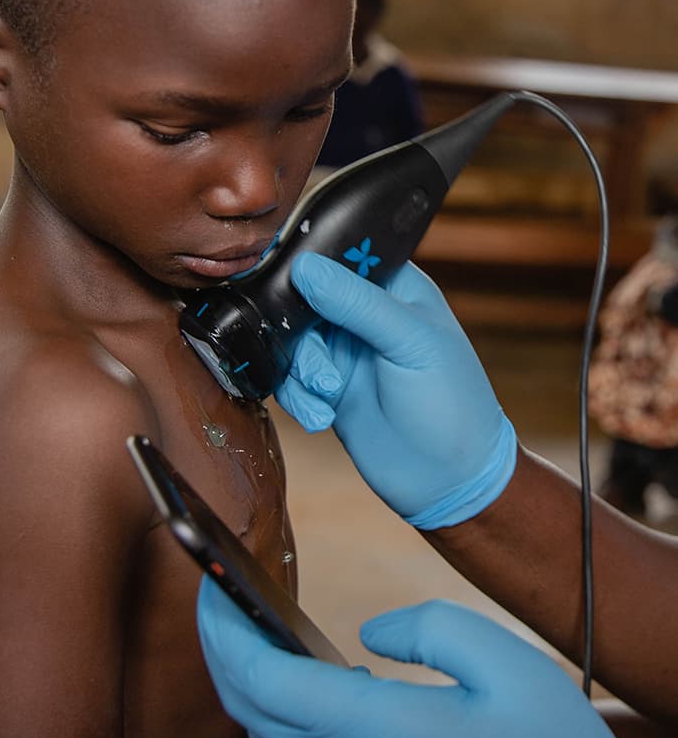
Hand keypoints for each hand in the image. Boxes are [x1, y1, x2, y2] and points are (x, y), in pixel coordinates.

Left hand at [197, 579, 654, 737]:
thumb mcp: (507, 666)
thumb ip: (430, 628)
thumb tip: (368, 632)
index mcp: (375, 731)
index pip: (263, 680)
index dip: (223, 629)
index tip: (210, 582)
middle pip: (249, 705)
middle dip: (221, 644)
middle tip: (218, 589)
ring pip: (264, 732)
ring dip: (242, 674)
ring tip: (246, 618)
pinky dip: (272, 703)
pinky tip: (296, 669)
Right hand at [275, 252, 516, 527]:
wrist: (448, 482)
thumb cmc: (450, 403)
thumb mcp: (411, 344)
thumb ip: (358, 303)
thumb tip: (305, 267)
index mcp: (393, 287)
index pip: (342, 254)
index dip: (310, 263)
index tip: (286, 279)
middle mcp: (363, 313)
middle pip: (304, 299)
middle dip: (300, 333)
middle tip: (320, 367)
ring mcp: (343, 351)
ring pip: (291, 341)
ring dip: (300, 370)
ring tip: (326, 395)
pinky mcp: (326, 387)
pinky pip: (289, 378)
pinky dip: (297, 397)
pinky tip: (321, 417)